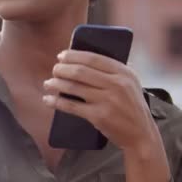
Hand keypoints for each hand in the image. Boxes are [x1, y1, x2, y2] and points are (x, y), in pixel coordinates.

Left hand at [42, 49, 156, 151]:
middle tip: (54, 70)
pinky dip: (56, 102)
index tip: (61, 56)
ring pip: (73, 87)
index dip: (73, 55)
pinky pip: (71, 106)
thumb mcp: (130, 83)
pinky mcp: (99, 116)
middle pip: (80, 71)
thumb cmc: (131, 106)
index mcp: (124, 73)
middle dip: (62, 69)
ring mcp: (108, 100)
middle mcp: (117, 85)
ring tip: (48, 83)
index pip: (93, 58)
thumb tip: (83, 57)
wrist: (141, 135)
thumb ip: (113, 70)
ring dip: (56, 84)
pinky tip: (47, 100)